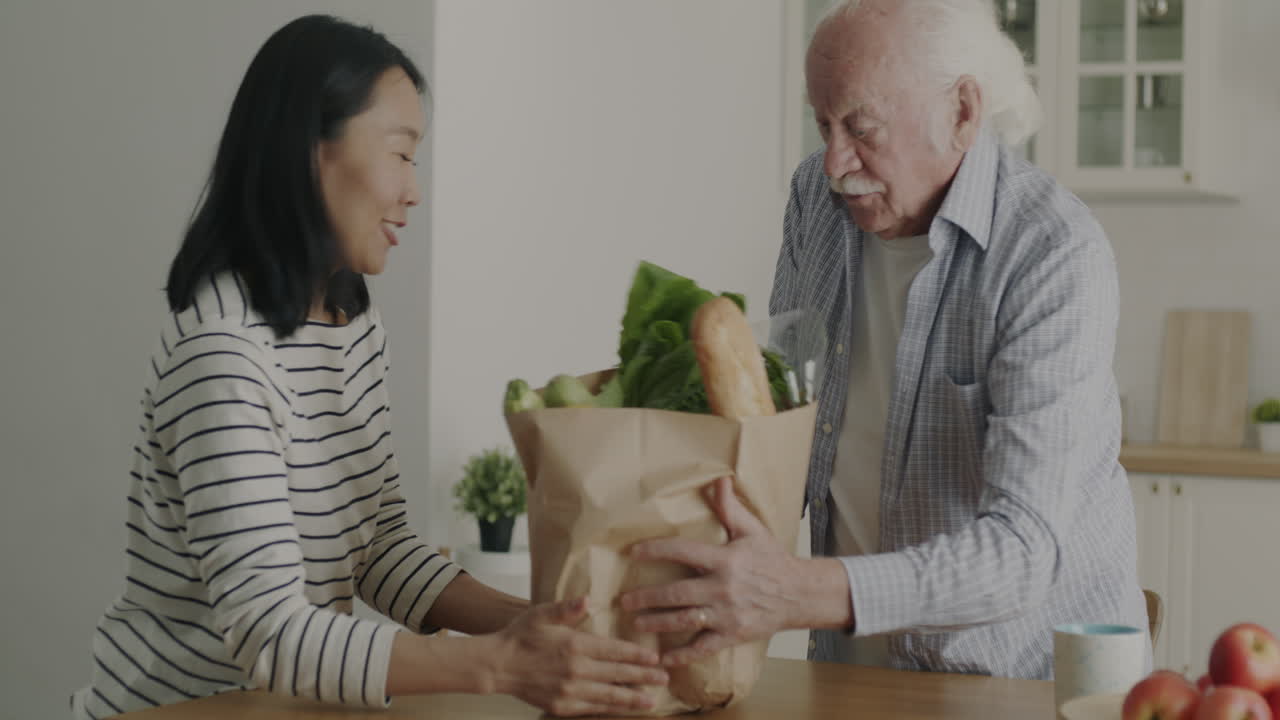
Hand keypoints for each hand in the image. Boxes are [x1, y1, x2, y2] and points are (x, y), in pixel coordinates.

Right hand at [491, 596, 667, 716]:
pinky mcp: (561, 706)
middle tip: (664, 678)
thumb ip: (567, 608)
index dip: (637, 655)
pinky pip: (592, 708)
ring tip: (651, 701)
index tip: (655, 658)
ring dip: (632, 698)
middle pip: (617, 674)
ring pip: (608, 696)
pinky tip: (622, 709)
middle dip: (643, 677)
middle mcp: (576, 670)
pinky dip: (609, 709)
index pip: (615, 651)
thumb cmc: (520, 635)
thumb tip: (587, 599)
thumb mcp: (542, 613)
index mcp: (575, 645)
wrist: (497, 665)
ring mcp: (569, 691)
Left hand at [620, 477, 849, 665]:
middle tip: (625, 600)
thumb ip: (731, 508)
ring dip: (657, 623)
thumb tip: (719, 480)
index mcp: (724, 560)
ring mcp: (727, 615)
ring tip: (635, 623)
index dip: (656, 550)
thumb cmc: (772, 560)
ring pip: (685, 621)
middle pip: (677, 594)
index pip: (683, 552)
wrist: (799, 594)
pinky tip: (664, 659)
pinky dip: (682, 656)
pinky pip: (703, 648)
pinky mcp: (732, 635)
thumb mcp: (752, 530)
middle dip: (647, 598)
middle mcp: (723, 588)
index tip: (633, 552)